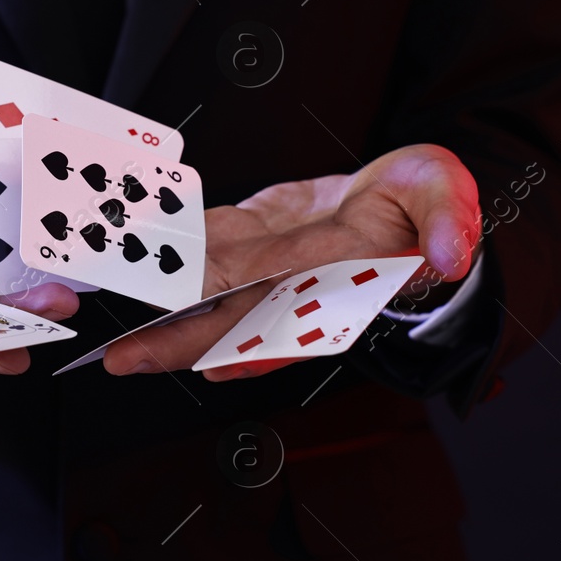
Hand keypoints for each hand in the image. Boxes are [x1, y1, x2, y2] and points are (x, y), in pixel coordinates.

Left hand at [102, 144, 479, 379]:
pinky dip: (163, 250)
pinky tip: (124, 249)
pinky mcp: (247, 235)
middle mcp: (297, 285)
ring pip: (205, 289)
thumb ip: (452, 221)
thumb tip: (453, 254)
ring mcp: (266, 265)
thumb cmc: (424, 204)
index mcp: (343, 282)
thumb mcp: (449, 198)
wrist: (400, 198)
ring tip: (106, 306)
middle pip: (231, 322)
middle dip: (177, 345)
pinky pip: (200, 246)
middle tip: (122, 361)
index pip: (295, 320)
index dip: (255, 344)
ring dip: (155, 306)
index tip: (216, 363)